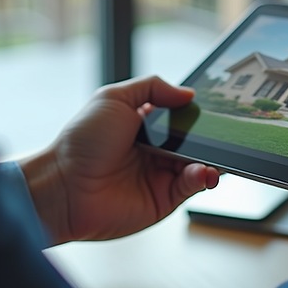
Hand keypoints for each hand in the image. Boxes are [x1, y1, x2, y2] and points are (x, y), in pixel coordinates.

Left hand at [19, 75, 219, 244]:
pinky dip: (203, 178)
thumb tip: (188, 93)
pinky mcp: (162, 200)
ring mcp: (158, 176)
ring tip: (216, 156)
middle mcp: (153, 150)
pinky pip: (191, 187)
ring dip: (212, 159)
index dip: (196, 114)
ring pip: (198, 165)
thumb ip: (153, 88)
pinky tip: (203, 171)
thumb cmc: (81, 141)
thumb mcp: (115, 98)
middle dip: (210, 138)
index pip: (179, 117)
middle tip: (223, 134)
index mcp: (142, 125)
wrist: (64, 185)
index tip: (215, 110)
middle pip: (193, 142)